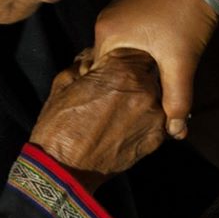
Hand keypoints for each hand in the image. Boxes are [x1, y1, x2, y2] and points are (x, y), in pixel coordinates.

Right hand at [27, 47, 167, 188]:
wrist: (63, 169)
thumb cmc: (58, 124)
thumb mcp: (64, 82)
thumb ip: (83, 62)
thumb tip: (92, 56)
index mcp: (122, 69)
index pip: (138, 48)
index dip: (127, 56)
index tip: (117, 65)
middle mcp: (145, 89)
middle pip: (153, 71)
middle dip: (140, 75)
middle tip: (121, 87)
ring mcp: (154, 115)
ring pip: (159, 96)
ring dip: (146, 98)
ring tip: (123, 109)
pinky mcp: (157, 138)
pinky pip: (160, 119)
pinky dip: (148, 119)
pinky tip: (128, 125)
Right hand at [93, 0, 218, 140]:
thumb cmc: (187, 14)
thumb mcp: (181, 61)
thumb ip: (177, 99)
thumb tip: (176, 133)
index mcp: (106, 32)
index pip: (99, 77)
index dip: (115, 96)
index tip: (130, 113)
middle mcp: (107, 18)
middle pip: (111, 65)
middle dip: (127, 84)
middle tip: (145, 105)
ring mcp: (121, 9)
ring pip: (123, 51)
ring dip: (137, 69)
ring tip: (153, 88)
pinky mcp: (137, 4)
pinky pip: (132, 37)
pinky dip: (143, 53)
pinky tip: (161, 63)